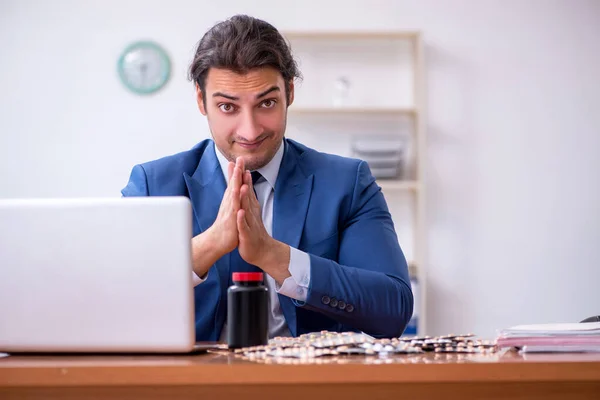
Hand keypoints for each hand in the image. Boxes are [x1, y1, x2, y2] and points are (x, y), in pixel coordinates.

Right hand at [190, 157, 243, 277]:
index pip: (234, 183)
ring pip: (233, 195)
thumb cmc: (225, 225)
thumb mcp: (229, 208)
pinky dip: (236, 201)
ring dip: (236, 183)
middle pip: (233, 185)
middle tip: (239, 159)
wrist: (217, 241)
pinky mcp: (231, 219)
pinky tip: (238, 194)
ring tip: (239, 172)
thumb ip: (231, 196)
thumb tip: (233, 186)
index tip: (239, 158)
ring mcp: (230, 210)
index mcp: (230, 200)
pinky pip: (234, 209)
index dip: (236, 171)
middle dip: (236, 171)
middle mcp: (229, 203)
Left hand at [237, 170, 290, 283]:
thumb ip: (248, 199)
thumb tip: (246, 185)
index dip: (243, 176)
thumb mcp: (251, 213)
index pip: (247, 190)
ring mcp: (250, 223)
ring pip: (247, 209)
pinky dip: (242, 219)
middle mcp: (251, 213)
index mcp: (251, 208)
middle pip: (247, 195)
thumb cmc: (254, 232)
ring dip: (245, 198)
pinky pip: (244, 226)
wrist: (263, 251)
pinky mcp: (247, 235)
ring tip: (243, 186)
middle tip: (243, 167)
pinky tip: (240, 213)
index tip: (241, 162)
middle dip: (244, 181)